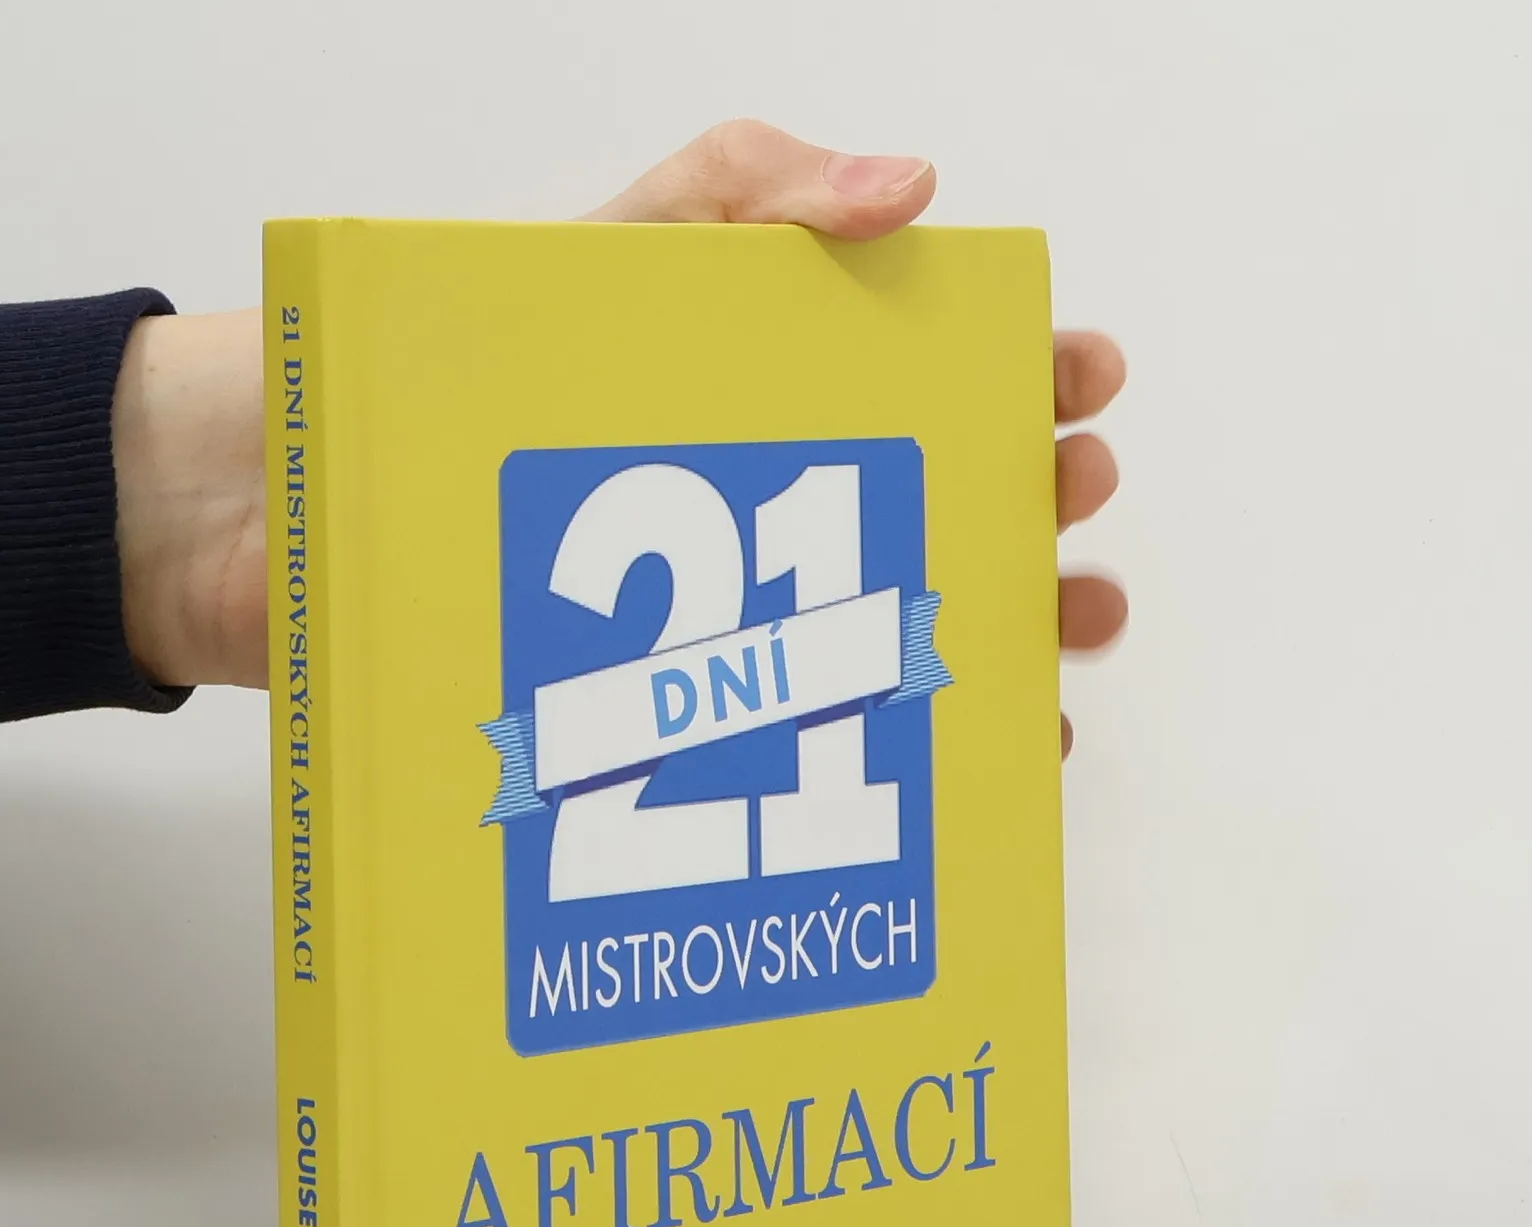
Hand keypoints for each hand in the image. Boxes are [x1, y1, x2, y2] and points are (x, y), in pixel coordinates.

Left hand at [586, 121, 1126, 758]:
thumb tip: (909, 187)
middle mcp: (855, 489)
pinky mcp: (791, 698)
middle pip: (996, 489)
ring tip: (1072, 614)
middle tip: (1063, 485)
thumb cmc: (554, 358)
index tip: (1081, 377)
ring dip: (1047, 611)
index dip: (1049, 368)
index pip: (978, 366)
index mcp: (846, 378)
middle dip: (1058, 489)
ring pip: (973, 607)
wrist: (449, 490)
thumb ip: (765, 186)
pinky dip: (983, 730)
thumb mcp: (652, 235)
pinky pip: (907, 721)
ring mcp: (829, 597)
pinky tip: (1018, 735)